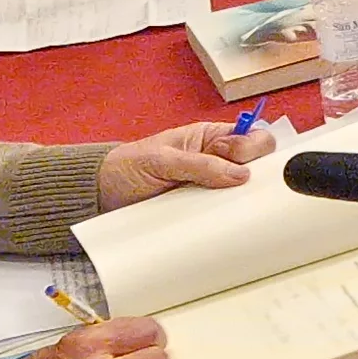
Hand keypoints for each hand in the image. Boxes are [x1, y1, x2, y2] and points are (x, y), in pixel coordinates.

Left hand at [96, 117, 274, 208]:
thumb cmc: (128, 166)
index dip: (253, 146)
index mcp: (210, 137)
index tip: (237, 159)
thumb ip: (199, 164)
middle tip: (236, 184)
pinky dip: (228, 218)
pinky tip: (227, 221)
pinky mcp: (201, 211)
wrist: (102, 195)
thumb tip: (241, 175)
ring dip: (242, 200)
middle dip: (256, 174)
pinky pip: (224, 213)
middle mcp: (216, 161)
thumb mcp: (162, 160)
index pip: (250, 136)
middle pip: (255, 164)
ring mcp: (210, 187)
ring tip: (230, 206)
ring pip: (242, 191)